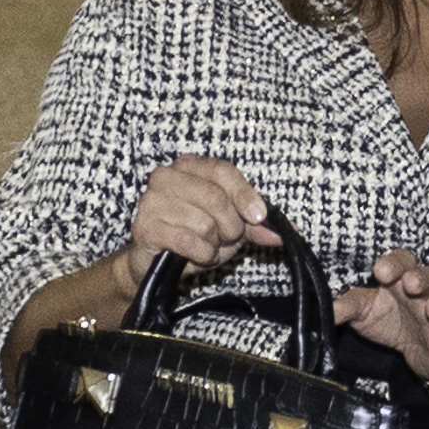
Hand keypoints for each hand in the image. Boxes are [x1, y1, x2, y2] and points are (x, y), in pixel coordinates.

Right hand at [124, 156, 279, 273]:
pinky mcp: (145, 226)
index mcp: (189, 166)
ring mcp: (152, 200)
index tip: (258, 217)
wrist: (156, 263)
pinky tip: (195, 255)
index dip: (244, 194)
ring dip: (213, 243)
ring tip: (204, 244)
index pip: (223, 171)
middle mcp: (166, 176)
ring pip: (204, 223)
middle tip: (225, 238)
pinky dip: (201, 253)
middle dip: (230, 226)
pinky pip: (189, 241)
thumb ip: (256, 225)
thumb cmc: (193, 236)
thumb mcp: (229, 226)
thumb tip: (283, 234)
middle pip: (216, 198)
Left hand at [339, 242, 428, 399]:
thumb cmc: (391, 323)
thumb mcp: (364, 314)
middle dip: (420, 279)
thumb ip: (346, 307)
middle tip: (409, 284)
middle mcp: (424, 294)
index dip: (395, 263)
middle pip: (428, 278)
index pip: (403, 261)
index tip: (381, 272)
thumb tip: (325, 308)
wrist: (421, 354)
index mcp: (401, 281)